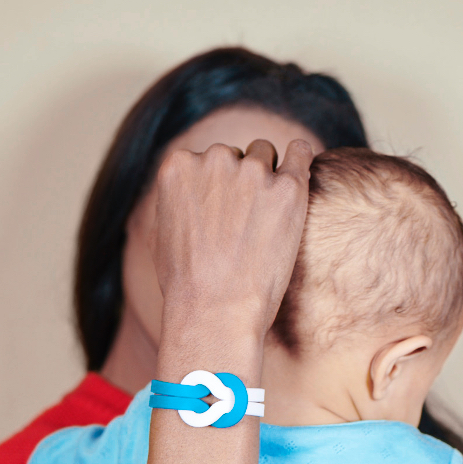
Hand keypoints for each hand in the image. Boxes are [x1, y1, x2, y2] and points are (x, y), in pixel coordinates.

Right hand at [152, 139, 312, 343]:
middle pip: (237, 156)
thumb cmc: (186, 284)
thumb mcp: (162, 234)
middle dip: (242, 182)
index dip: (217, 187)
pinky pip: (300, 152)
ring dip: (268, 178)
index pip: (206, 159)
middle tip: (245, 223)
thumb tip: (189, 197)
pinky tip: (299, 173)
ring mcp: (252, 171)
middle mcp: (214, 159)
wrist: (216, 311)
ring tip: (266, 219)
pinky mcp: (287, 187)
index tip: (223, 213)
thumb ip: (176, 202)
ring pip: (266, 156)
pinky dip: (300, 159)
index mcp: (178, 166)